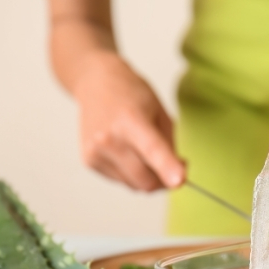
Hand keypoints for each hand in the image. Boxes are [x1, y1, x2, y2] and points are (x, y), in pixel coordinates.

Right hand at [73, 52, 184, 191]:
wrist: (95, 83)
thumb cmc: (131, 95)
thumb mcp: (160, 112)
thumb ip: (170, 146)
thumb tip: (177, 178)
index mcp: (131, 119)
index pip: (152, 149)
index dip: (167, 166)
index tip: (180, 181)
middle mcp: (109, 138)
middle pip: (145, 180)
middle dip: (163, 180)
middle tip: (173, 167)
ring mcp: (95, 151)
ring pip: (134, 186)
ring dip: (147, 178)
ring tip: (144, 153)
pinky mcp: (88, 161)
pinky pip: (121, 181)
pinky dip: (131, 174)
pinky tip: (127, 152)